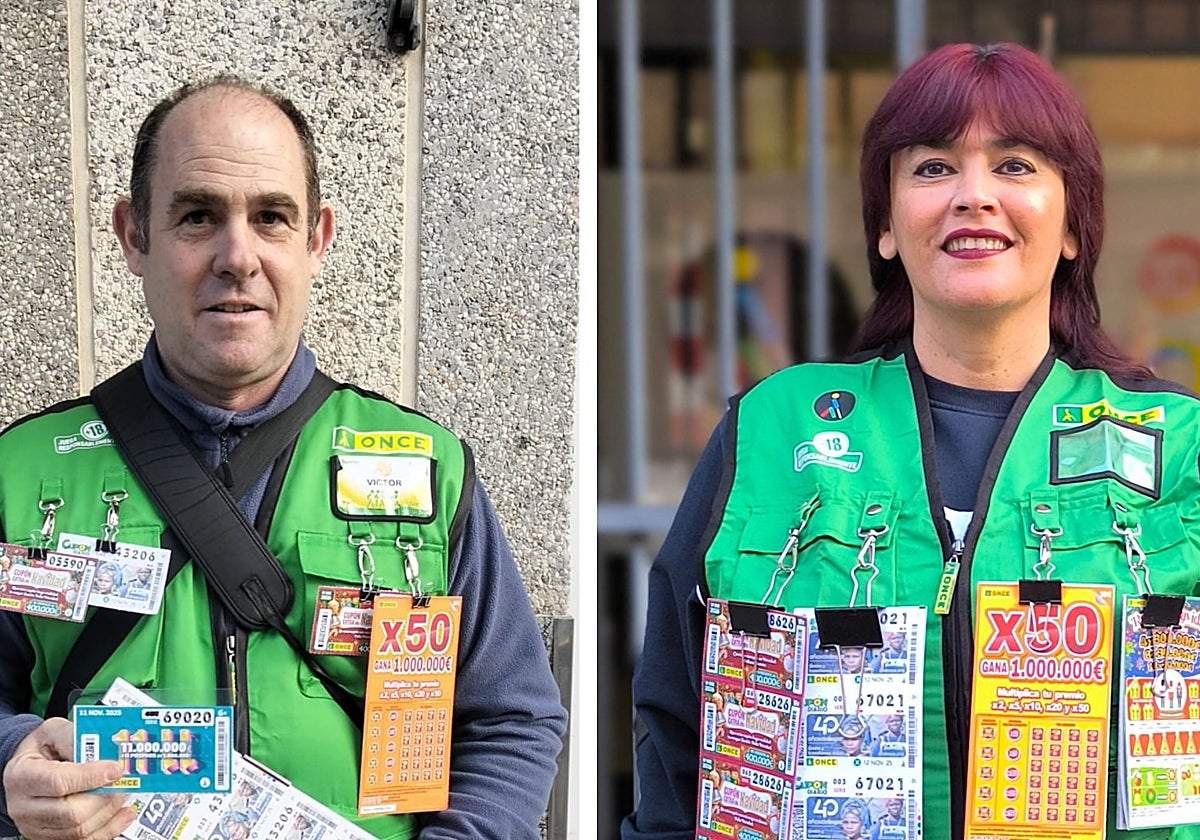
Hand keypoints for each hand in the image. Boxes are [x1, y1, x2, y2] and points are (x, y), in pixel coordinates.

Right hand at [2, 718, 134, 839]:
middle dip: (105, 796)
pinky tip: (123, 813)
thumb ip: (77, 738)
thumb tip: (105, 752)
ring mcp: (36, 825)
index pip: (59, 782)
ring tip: (123, 791)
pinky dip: (109, 828)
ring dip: (110, 811)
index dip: (91, 777)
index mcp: (22, 775)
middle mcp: (24, 806)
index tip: (116, 768)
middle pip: (71, 812)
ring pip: (80, 829)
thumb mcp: (54, 731)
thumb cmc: (43, 747)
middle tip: (124, 781)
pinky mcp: (50, 836)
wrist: (30, 766)